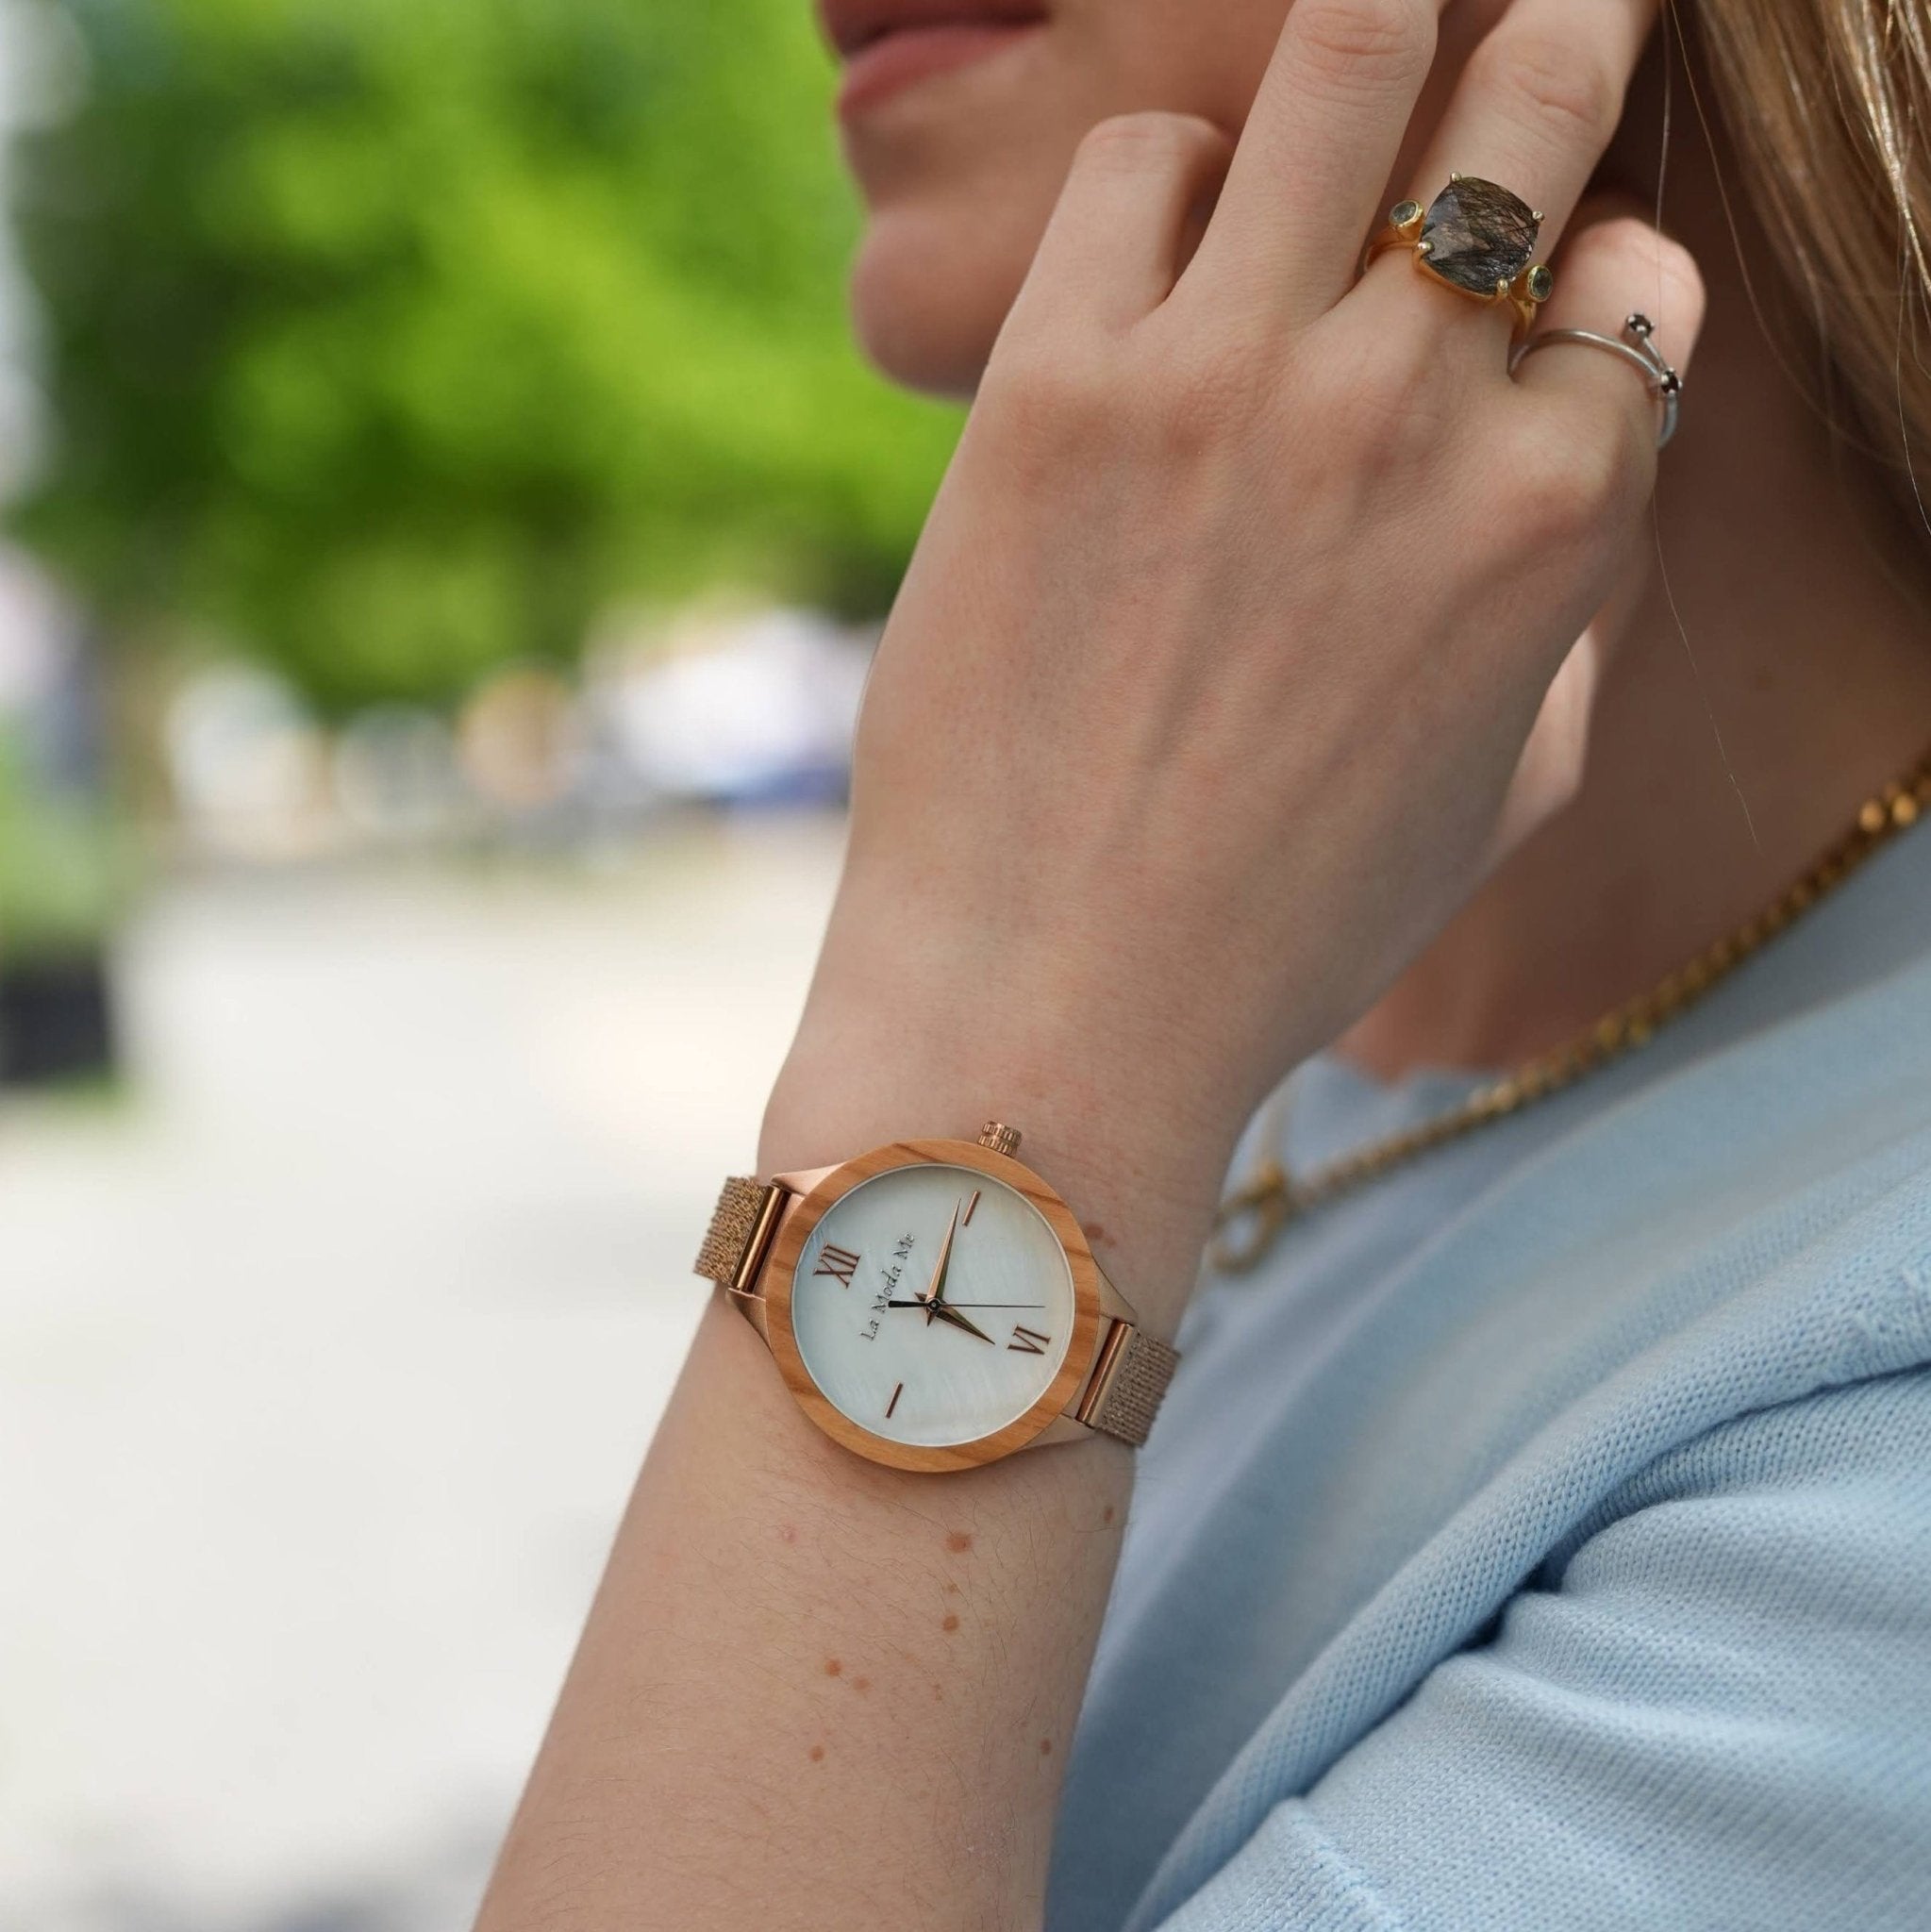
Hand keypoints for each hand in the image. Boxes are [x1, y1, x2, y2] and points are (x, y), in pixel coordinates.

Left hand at [772, 0, 1701, 1319]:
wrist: (1057, 998)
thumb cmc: (1288, 923)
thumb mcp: (1506, 791)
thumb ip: (1571, 614)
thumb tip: (1579, 471)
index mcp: (1559, 511)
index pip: (1642, 280)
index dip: (1605, 268)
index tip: (1557, 279)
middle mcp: (1415, 407)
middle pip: (1533, 101)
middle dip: (1561, 25)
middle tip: (1555, 2)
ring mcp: (1231, 378)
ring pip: (1343, 60)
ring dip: (1370, 27)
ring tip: (1366, 30)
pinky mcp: (1058, 383)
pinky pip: (1136, 170)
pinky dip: (1165, 183)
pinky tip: (1159, 254)